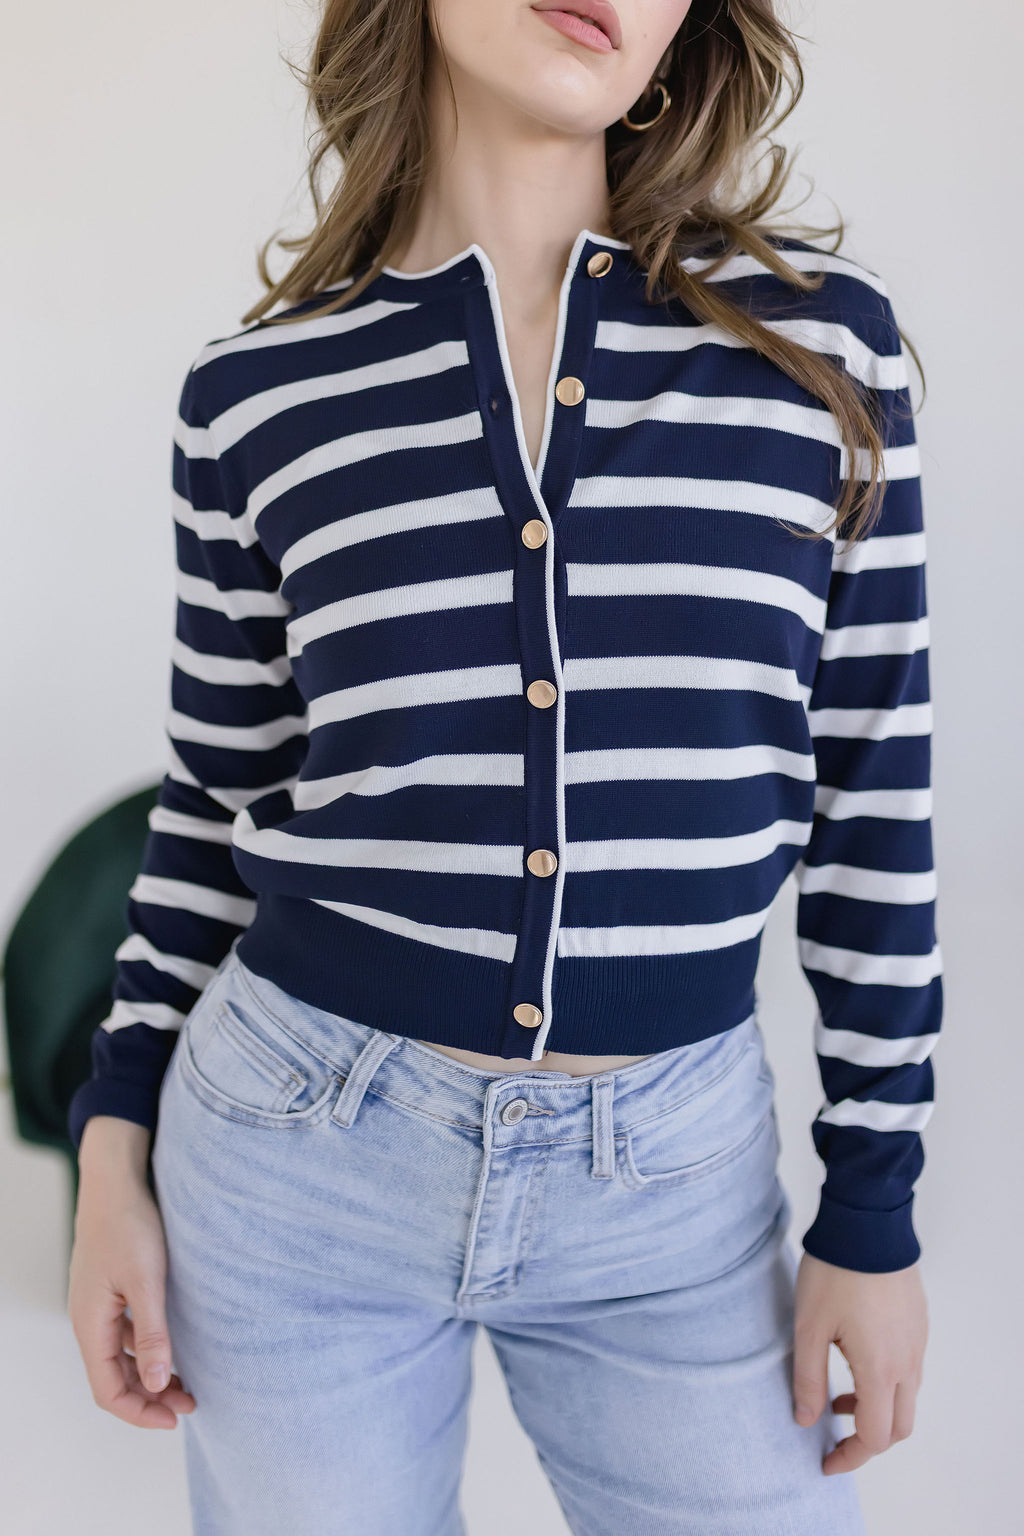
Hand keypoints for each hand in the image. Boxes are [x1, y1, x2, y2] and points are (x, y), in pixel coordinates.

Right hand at [68, 1117, 195, 1428]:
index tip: (175, 1419)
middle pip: (114, 1379)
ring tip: (187, 1384)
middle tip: (190, 1405)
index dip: (139, 1413)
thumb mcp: (146, 1280)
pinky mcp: (112, 1290)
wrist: (116, 1180)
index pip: (108, 1391)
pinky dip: (147, 1349)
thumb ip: (151, 1333)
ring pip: (121, 1358)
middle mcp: (90, 1320)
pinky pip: (126, 1334)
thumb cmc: (130, 1225)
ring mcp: (99, 1306)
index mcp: (91, 1324)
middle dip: (149, 1399)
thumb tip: (157, 1384)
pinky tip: (174, 1347)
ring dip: (150, 1376)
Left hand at [791, 1250, 927, 1474]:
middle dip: (867, 1440)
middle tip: (835, 1436)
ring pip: (906, 1398)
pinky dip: (886, 1384)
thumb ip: (806, 1378)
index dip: (850, 1457)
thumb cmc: (834, 1272)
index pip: (875, 1437)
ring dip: (876, 1410)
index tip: (826, 1460)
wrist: (867, 1224)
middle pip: (898, 1426)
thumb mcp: (808, 1327)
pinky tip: (854, 1361)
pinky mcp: (918, 1324)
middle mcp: (907, 1362)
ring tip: (837, 1394)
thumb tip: (805, 1419)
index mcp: (881, 1369)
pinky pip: (910, 1370)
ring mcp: (917, 1342)